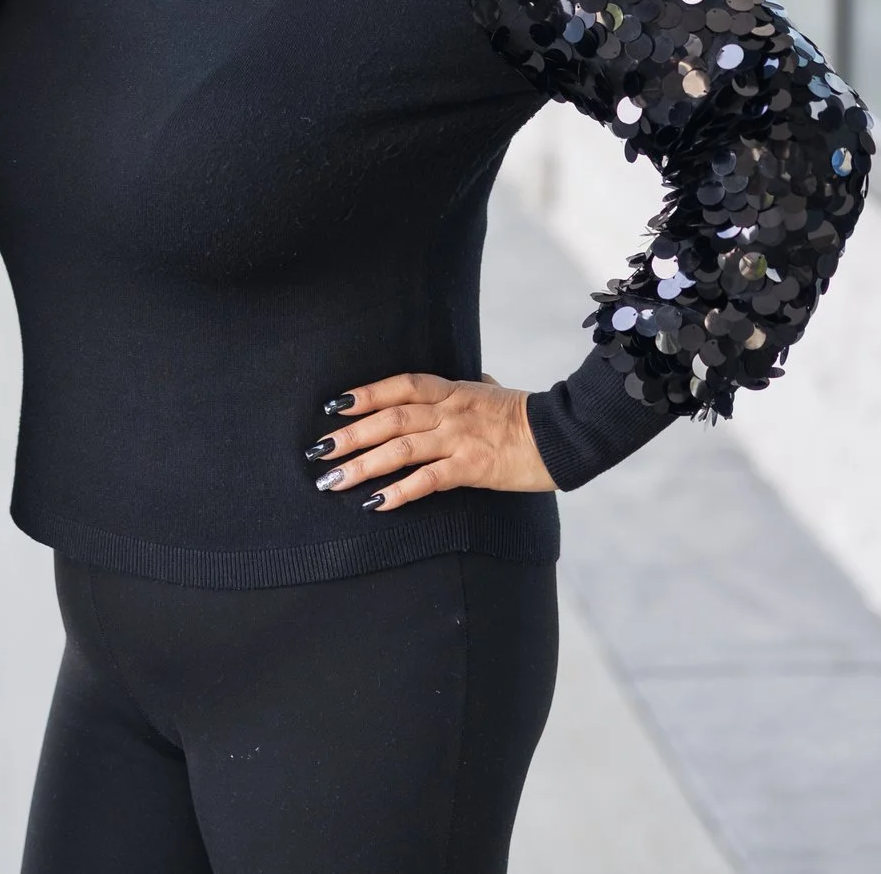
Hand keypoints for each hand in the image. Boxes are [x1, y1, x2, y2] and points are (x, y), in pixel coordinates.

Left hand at [307, 373, 556, 509]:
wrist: (563, 435)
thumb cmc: (528, 415)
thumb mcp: (496, 392)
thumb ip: (477, 386)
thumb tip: (476, 377)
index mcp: (451, 391)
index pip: (399, 387)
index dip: (364, 394)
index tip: (332, 406)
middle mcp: (448, 412)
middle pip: (388, 419)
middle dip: (348, 436)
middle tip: (317, 452)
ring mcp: (458, 439)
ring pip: (399, 450)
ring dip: (361, 466)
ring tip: (332, 480)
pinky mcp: (471, 467)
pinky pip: (427, 480)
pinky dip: (399, 492)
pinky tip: (375, 504)